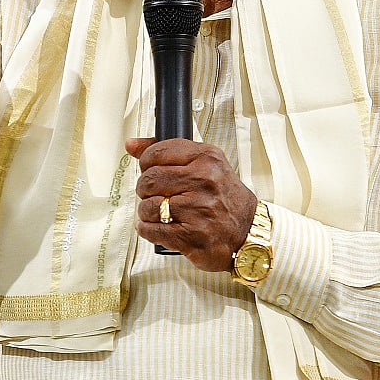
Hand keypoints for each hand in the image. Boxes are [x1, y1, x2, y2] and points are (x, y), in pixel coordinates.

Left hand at [125, 137, 257, 271]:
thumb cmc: (224, 197)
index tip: (150, 169)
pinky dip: (148, 229)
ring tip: (160, 212)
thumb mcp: (205, 164)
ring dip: (147, 212)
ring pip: (148, 206)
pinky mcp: (192, 235)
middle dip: (145, 189)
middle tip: (154, 194)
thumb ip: (168, 152)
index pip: (158, 152)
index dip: (146, 163)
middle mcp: (204, 181)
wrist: (247, 230)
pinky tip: (157, 226)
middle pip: (149, 180)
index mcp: (206, 158)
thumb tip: (132, 144)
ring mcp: (198, 209)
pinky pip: (152, 230)